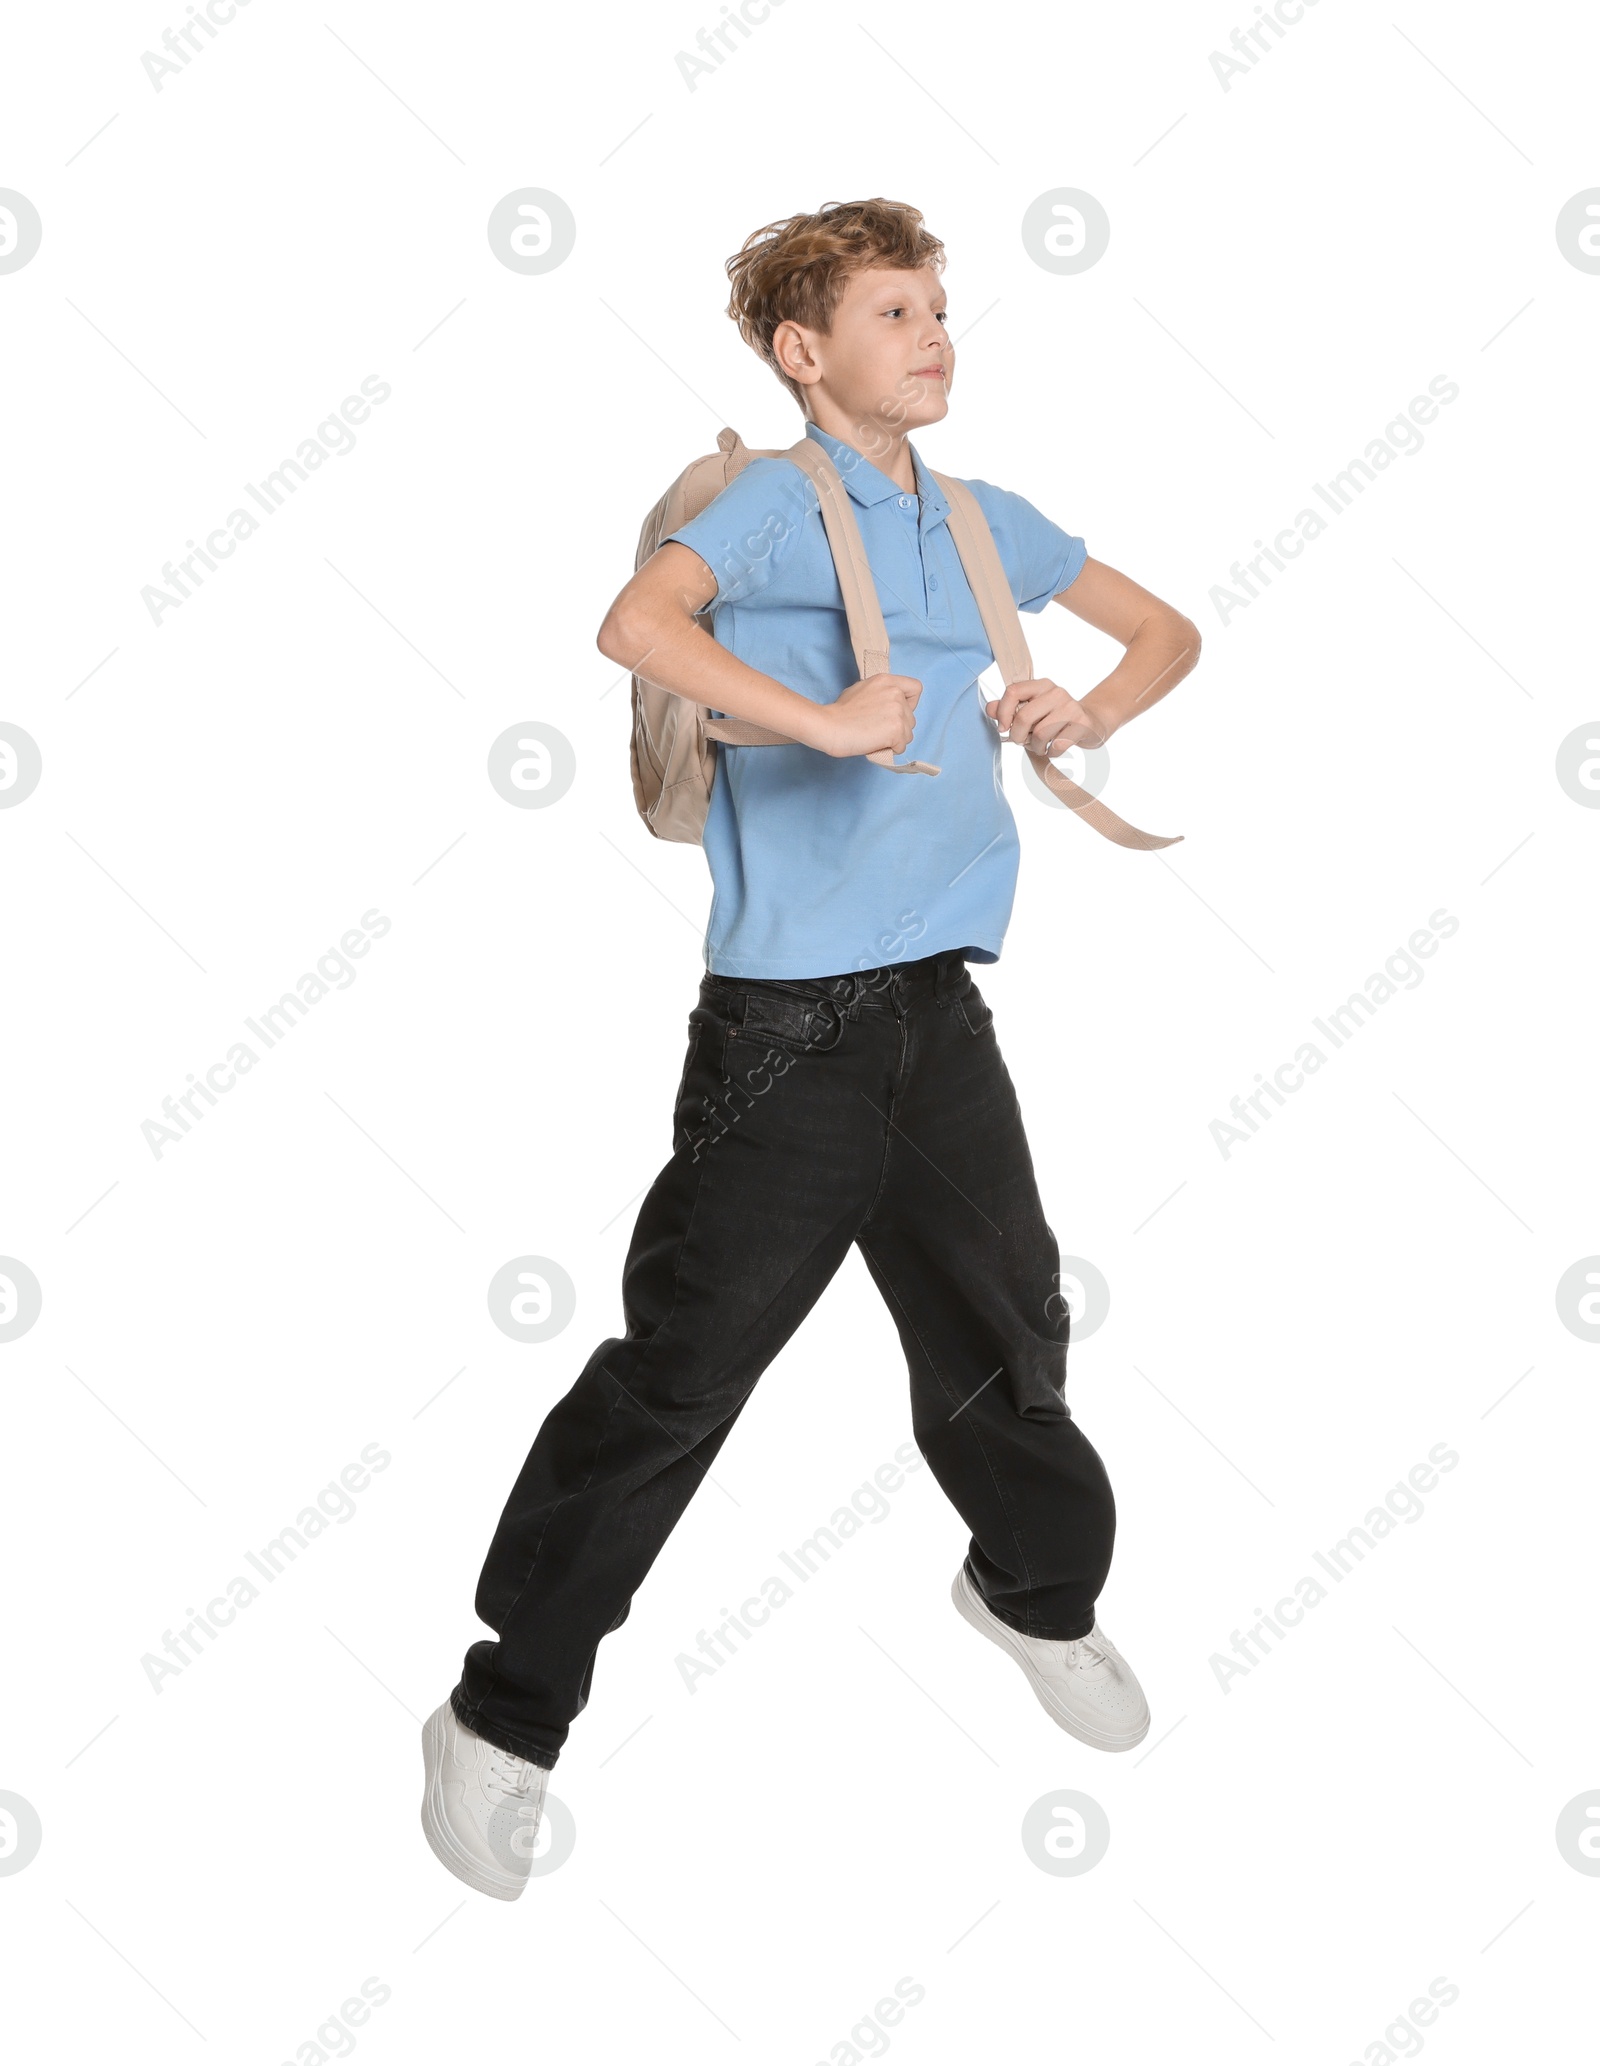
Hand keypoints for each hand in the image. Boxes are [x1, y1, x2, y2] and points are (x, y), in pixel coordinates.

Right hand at [813, 671, 923, 758]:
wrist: (830, 726)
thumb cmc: (840, 712)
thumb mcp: (861, 689)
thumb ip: (879, 694)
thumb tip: (886, 707)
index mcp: (887, 681)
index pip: (916, 689)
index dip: (909, 703)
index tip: (896, 712)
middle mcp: (895, 693)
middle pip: (911, 717)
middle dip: (898, 727)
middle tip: (878, 730)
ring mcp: (898, 711)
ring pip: (908, 734)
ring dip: (895, 740)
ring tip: (875, 738)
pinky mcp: (896, 729)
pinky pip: (902, 746)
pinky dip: (890, 749)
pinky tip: (875, 745)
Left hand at [985, 677, 1108, 756]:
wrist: (1092, 723)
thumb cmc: (1056, 718)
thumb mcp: (1033, 710)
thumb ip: (1010, 708)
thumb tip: (989, 708)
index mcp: (1041, 685)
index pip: (1013, 691)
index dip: (1003, 712)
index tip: (1003, 728)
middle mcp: (1056, 692)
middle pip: (1024, 716)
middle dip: (1017, 736)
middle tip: (1021, 742)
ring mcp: (1071, 707)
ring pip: (1039, 734)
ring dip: (1035, 747)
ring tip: (1040, 746)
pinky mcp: (1082, 724)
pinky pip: (1056, 746)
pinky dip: (1050, 752)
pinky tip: (1054, 748)